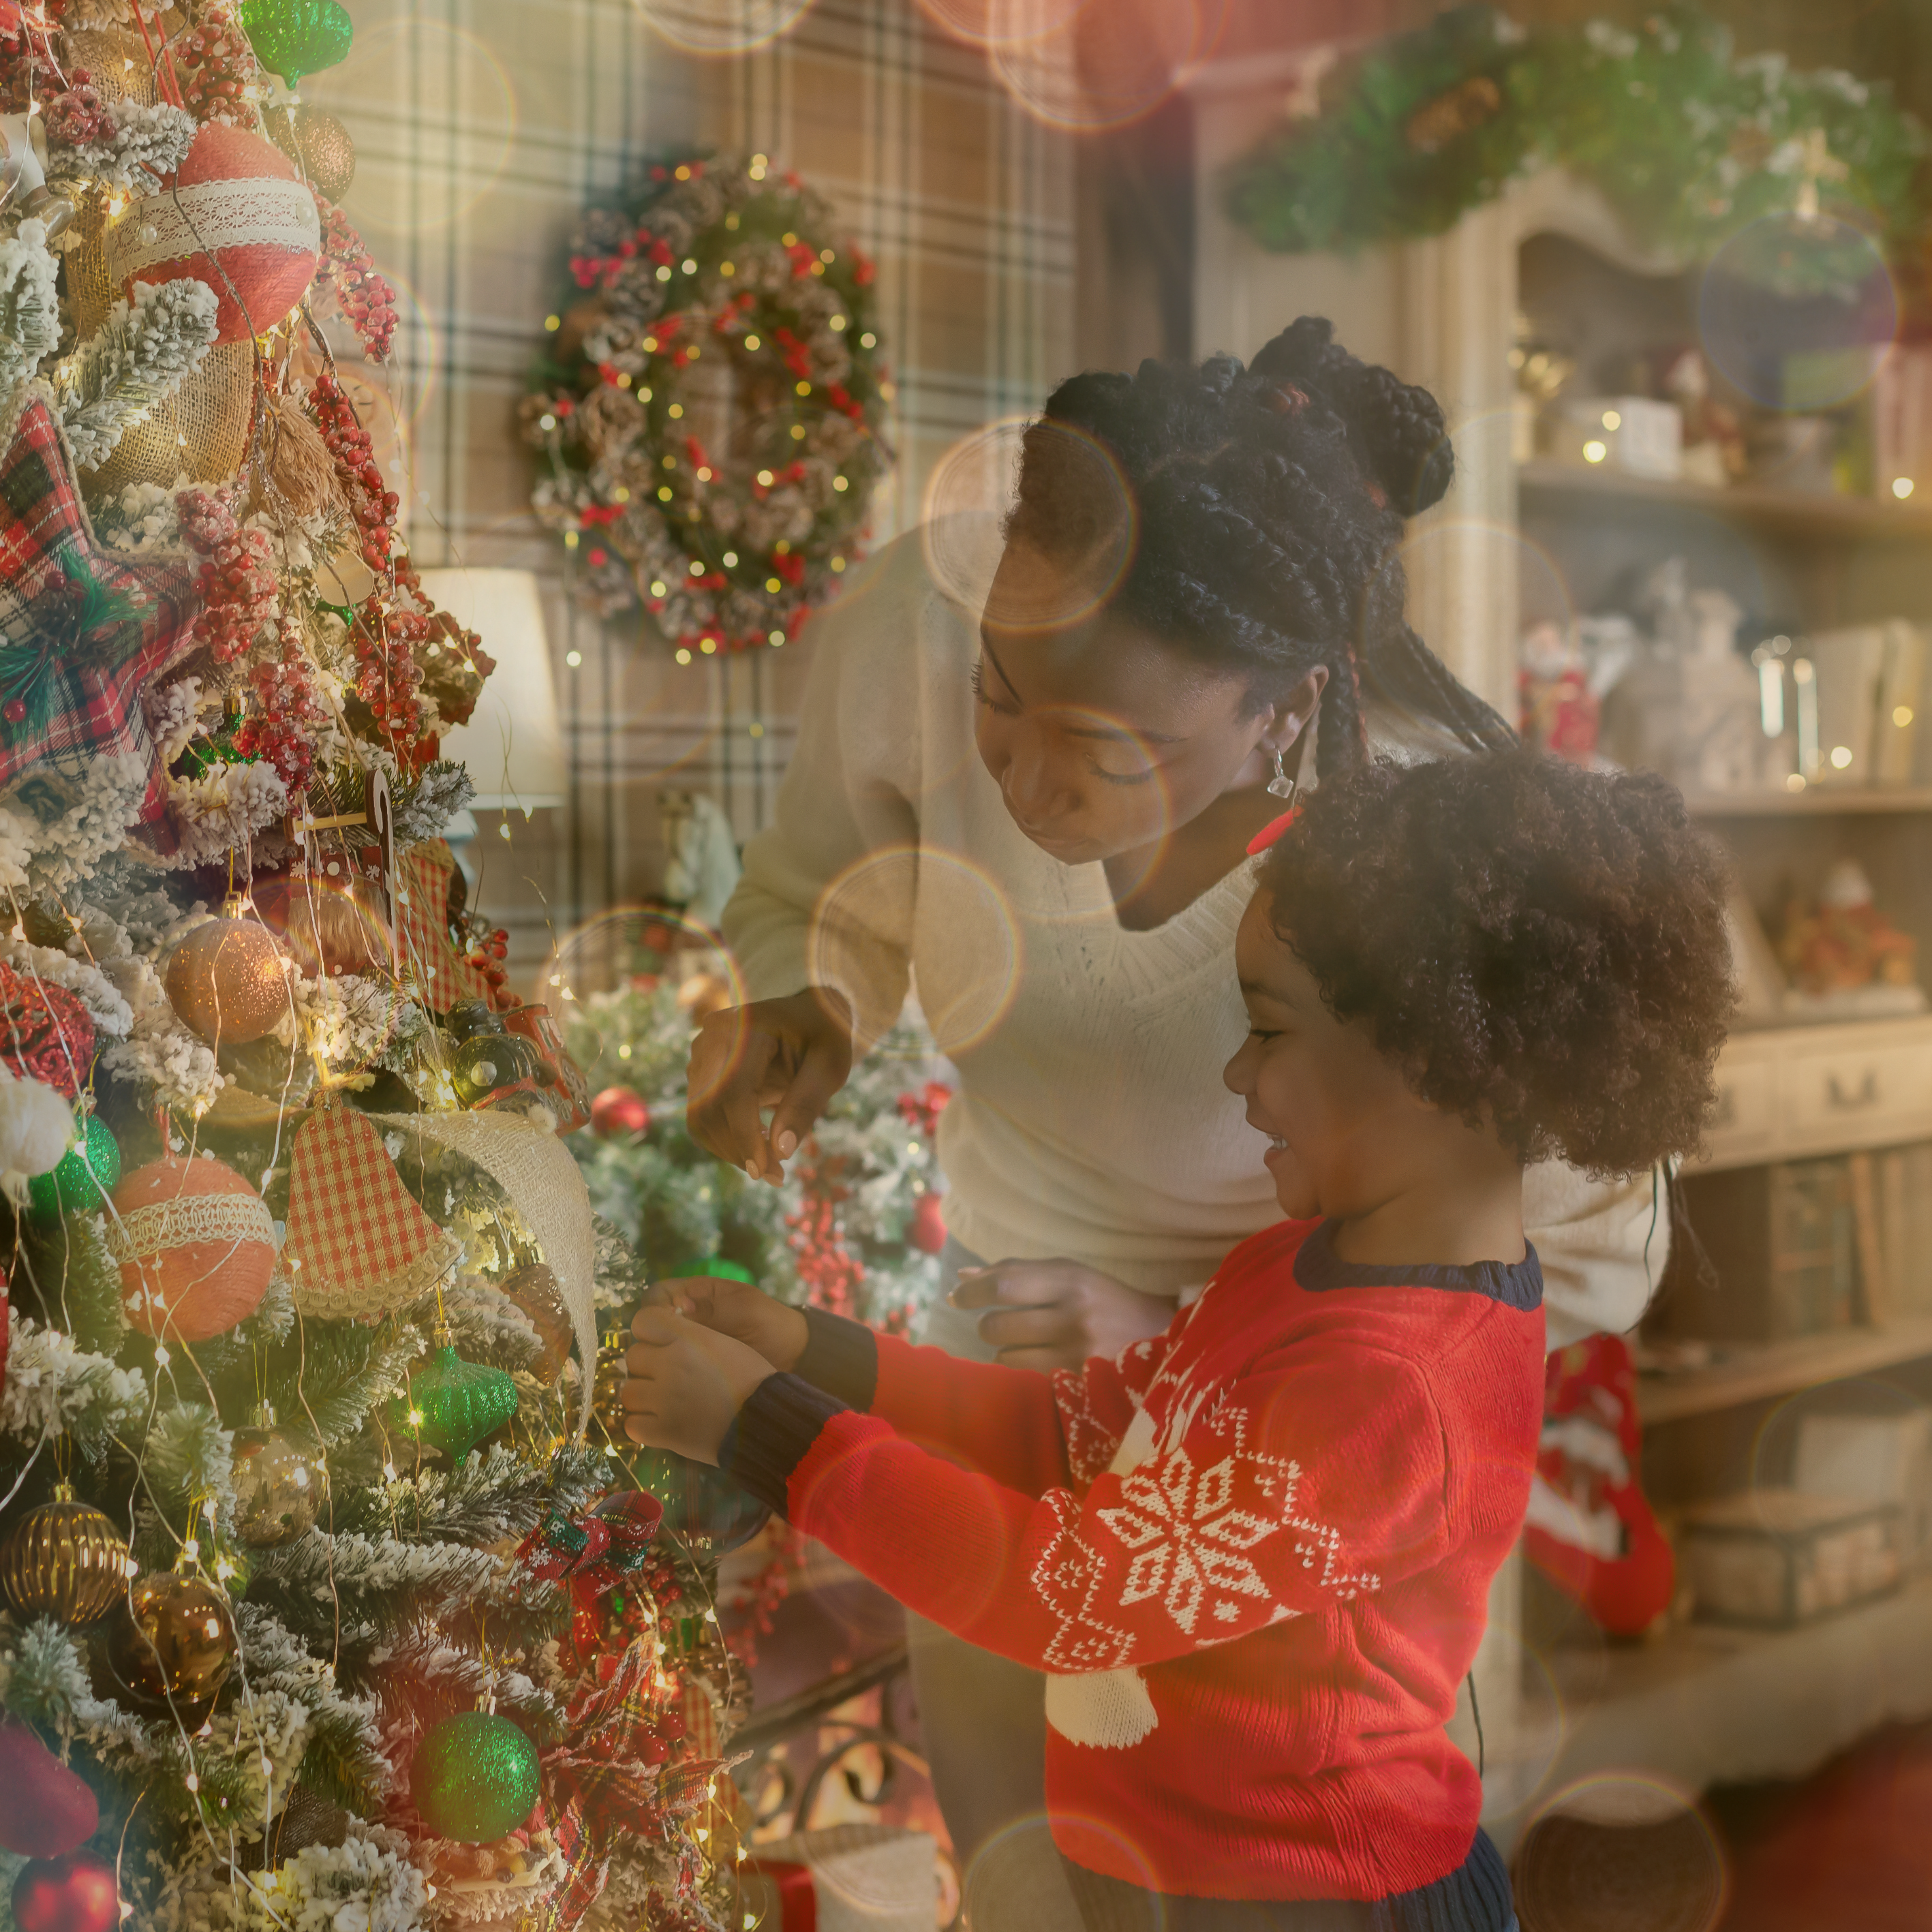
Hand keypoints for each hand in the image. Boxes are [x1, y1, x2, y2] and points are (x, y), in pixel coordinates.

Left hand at [621, 1308, 776, 1463]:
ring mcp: (663, 1399)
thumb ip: (691, 1336)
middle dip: (649, 1368)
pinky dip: (643, 1426)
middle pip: (634, 1358)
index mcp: (688, 1338)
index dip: (650, 1332)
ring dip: (644, 1398)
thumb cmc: (751, 1378)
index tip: (662, 1344)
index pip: (643, 1321)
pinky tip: (662, 1425)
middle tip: (671, 1379)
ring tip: (666, 1404)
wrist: (765, 1421)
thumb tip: (663, 1337)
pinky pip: (631, 1425)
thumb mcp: (725, 1342)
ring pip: (628, 1392)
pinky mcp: (662, 1431)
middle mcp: (670, 1364)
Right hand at [646, 1276, 808, 1371]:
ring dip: (655, 1360)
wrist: (792, 1355)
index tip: (669, 1325)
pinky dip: (664, 1377)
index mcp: (695, 1295)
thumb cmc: (770, 1323)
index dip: (656, 1309)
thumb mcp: (745, 1309)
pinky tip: (673, 1385)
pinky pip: (665, 1372)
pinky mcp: (687, 1371)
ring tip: (671, 1371)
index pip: (656, 1296)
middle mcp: (683, 1320)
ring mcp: (684, 1347)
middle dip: (651, 1338)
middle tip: (669, 1352)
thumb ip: (711, 1307)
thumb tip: (677, 1307)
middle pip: (647, 1325)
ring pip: (651, 1350)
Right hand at [686, 988, 854, 1184]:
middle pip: (708, 1108)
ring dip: (730, 1150)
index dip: (744, 1136)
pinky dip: (725, 1140)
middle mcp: (713, 1035)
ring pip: (699, 1117)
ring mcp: (700, 1051)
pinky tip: (756, 1145)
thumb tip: (780, 1151)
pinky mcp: (698, 1070)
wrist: (806, 1015)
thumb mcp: (830, 1066)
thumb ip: (806, 1104)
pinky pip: (701, 1116)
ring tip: (770, 1165)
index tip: (766, 1172)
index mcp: (747, 1026)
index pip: (731, 1090)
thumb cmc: (823, 1037)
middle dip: (738, 1150)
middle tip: (775, 1176)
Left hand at [949, 1261, 1175, 1373]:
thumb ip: (1017, 1271)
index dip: (972, 1293)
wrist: (1165, 1339)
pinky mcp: (1078, 1386)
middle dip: (989, 1325)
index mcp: (1072, 1280)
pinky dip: (1024, 1372)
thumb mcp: (1071, 1275)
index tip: (957, 1298)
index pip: (1004, 1285)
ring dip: (1006, 1352)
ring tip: (1034, 1344)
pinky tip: (1044, 1363)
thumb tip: (963, 1277)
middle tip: (1003, 1323)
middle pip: (997, 1325)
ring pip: (1004, 1358)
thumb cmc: (1106, 1301)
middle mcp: (1074, 1316)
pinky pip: (1024, 1380)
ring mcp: (1077, 1356)